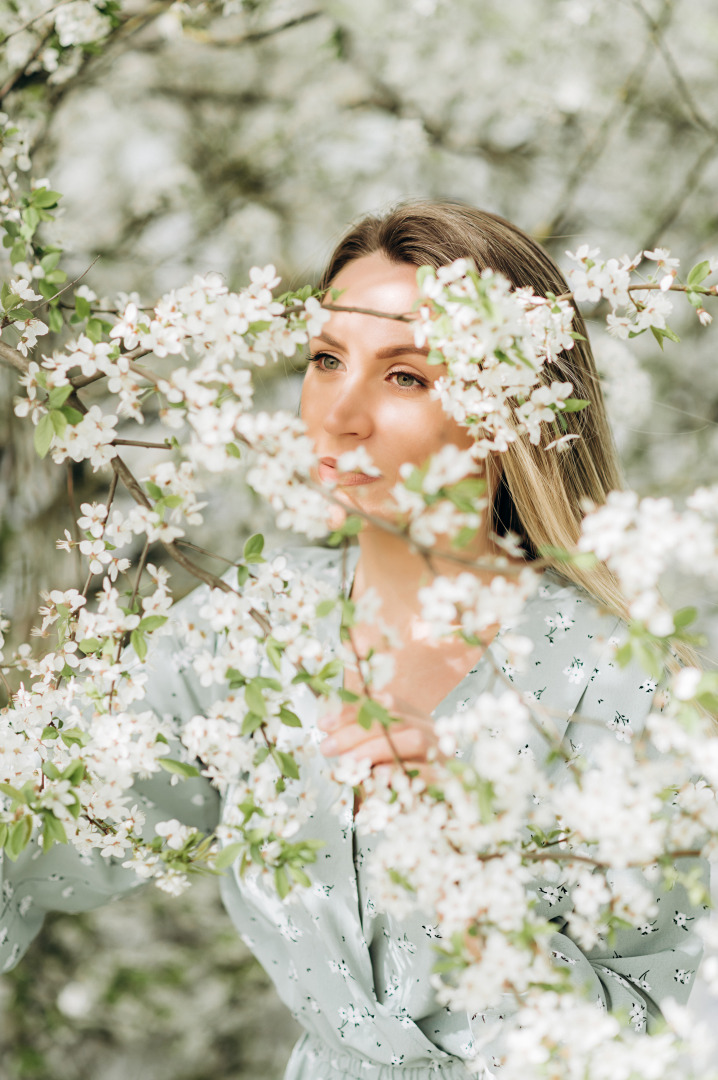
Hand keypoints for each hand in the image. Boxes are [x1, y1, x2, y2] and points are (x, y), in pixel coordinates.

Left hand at [317, 701, 445, 781]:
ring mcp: (445, 756)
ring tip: (348, 761)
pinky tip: (378, 775)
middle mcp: (434, 733)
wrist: (449, 816)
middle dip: (357, 731)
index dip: (354, 709)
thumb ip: (362, 750)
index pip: (386, 704)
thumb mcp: (381, 764)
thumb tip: (330, 740)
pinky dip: (402, 771)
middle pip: (396, 719)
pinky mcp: (452, 784)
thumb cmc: (409, 788)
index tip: (324, 724)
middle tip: (328, 746)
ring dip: (376, 747)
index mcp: (418, 721)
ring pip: (414, 739)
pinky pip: (429, 773)